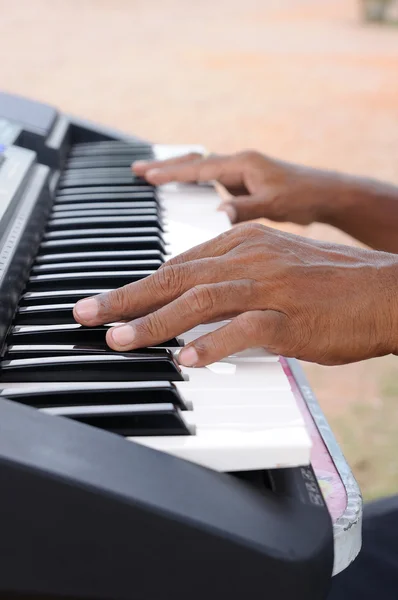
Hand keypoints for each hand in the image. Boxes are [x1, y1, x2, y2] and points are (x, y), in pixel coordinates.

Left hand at [73, 224, 397, 366]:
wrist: (385, 292)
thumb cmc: (330, 285)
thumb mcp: (274, 267)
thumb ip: (232, 280)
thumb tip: (191, 306)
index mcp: (245, 242)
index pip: (177, 262)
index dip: (137, 284)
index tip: (107, 301)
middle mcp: (252, 258)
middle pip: (177, 276)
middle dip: (127, 298)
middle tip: (88, 314)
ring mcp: (271, 285)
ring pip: (200, 299)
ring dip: (156, 322)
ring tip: (122, 340)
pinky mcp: (291, 316)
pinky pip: (243, 329)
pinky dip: (212, 345)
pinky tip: (187, 360)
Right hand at [132, 150, 341, 225]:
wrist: (326, 194)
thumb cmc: (304, 197)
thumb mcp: (273, 205)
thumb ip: (245, 209)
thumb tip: (217, 215)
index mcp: (242, 164)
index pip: (199, 167)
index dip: (172, 173)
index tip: (146, 176)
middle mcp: (239, 165)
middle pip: (194, 162)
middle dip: (166, 166)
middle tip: (137, 170)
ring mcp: (241, 174)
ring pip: (202, 170)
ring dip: (178, 173)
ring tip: (152, 178)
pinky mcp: (245, 184)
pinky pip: (212, 181)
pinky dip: (194, 184)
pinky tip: (186, 193)